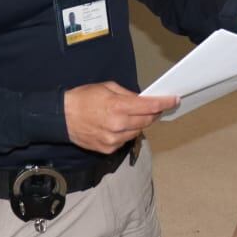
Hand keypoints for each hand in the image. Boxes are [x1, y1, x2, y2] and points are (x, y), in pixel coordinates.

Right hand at [64, 82, 178, 153]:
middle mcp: (118, 125)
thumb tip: (143, 100)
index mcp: (118, 106)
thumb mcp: (106, 87)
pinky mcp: (108, 149)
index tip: (174, 100)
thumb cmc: (83, 99)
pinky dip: (126, 133)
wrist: (62, 117)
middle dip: (153, 113)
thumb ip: (128, 94)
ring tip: (130, 116)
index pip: (149, 106)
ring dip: (139, 124)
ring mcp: (113, 139)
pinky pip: (125, 140)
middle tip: (156, 108)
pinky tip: (118, 126)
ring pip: (137, 132)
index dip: (164, 103)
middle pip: (147, 121)